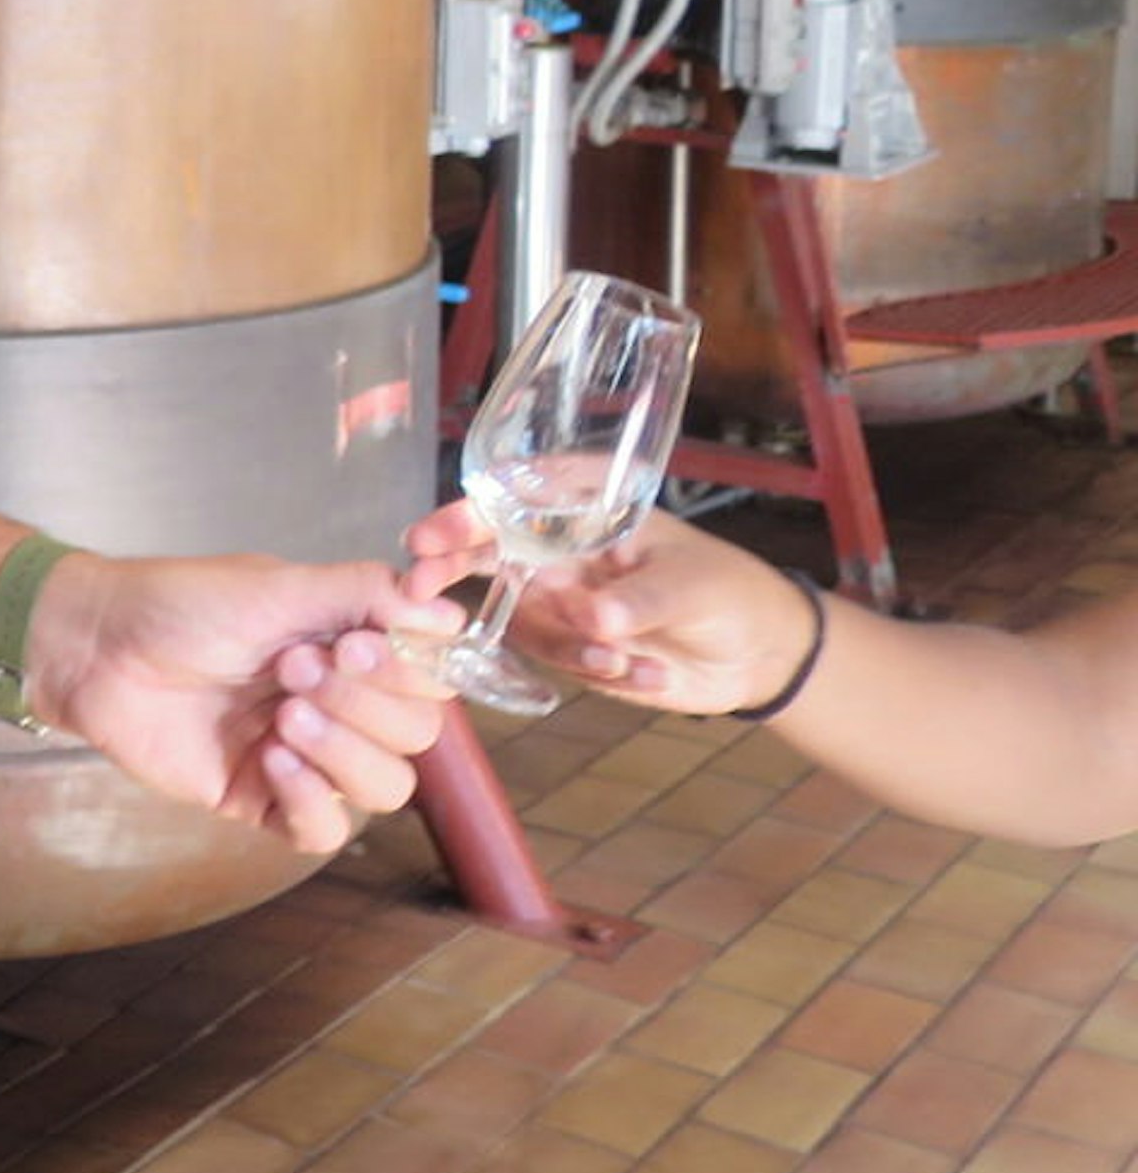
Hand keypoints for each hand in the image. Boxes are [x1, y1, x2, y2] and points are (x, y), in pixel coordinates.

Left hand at [31, 554, 456, 852]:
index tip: (352, 646)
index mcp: (348, 649)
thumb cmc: (178, 604)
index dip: (406, 672)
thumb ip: (363, 593)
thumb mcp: (276, 585)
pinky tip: (272, 761)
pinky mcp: (259, 798)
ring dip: (344, 751)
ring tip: (282, 715)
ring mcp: (301, 754)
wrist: (97, 646)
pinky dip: (312, 799)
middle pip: (415, 737)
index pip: (430, 682)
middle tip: (294, 670)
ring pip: (384, 787)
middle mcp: (336, 704)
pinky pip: (322, 828)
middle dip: (365, 704)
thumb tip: (449, 615)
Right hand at [405, 500, 811, 716]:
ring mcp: (558, 599)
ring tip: (622, 661)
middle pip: (482, 550)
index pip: (514, 499)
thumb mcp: (692, 586)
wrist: (758, 654)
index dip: (467, 515)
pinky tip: (648, 673)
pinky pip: (552, 661)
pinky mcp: (568, 646)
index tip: (432, 538)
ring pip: (514, 617)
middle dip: (445, 568)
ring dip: (565, 647)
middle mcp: (560, 548)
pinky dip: (596, 671)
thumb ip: (640, 601)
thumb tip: (591, 618)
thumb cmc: (730, 592)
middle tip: (415, 592)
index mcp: (588, 509)